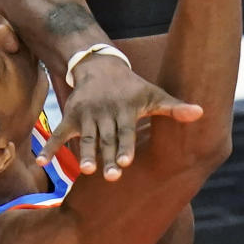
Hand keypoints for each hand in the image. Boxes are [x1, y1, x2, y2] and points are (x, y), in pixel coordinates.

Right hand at [39, 58, 202, 179]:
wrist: (100, 66)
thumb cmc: (133, 87)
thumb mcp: (154, 94)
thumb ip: (175, 109)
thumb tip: (202, 113)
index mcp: (125, 110)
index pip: (126, 132)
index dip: (125, 147)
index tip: (127, 163)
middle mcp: (104, 113)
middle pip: (106, 139)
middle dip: (107, 157)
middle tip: (111, 177)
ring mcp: (85, 115)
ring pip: (84, 138)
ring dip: (83, 154)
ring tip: (85, 171)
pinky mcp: (70, 117)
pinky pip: (57, 133)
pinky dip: (49, 147)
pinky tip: (41, 163)